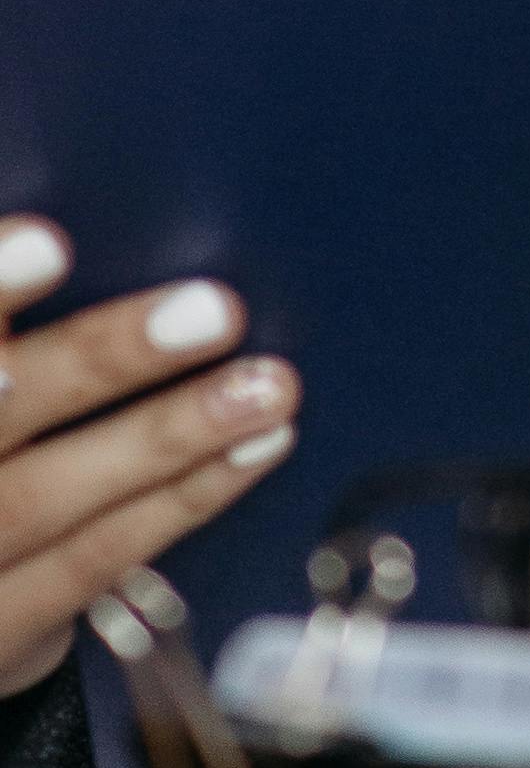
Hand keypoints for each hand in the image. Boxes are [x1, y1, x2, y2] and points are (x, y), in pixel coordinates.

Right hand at [0, 225, 296, 700]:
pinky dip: (181, 499)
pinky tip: (253, 449)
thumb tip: (76, 209)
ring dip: (171, 434)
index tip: (55, 242)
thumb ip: (16, 311)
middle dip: (99, 360)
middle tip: (212, 311)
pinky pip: (94, 558)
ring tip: (266, 385)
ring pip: (50, 497)